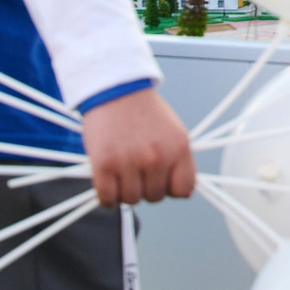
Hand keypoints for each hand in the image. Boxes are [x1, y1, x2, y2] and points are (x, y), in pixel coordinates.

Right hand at [80, 86, 195, 206]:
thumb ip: (179, 161)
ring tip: (122, 170)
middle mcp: (157, 157)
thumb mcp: (174, 132)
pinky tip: (107, 181)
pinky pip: (108, 199)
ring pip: (131, 200)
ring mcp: (130, 162)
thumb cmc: (144, 112)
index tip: (162, 181)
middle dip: (146, 187)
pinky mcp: (104, 165)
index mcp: (178, 148)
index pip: (184, 189)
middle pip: (155, 197)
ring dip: (125, 191)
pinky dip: (106, 196)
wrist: (116, 88)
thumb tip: (182, 192)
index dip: (171, 188)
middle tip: (136, 169)